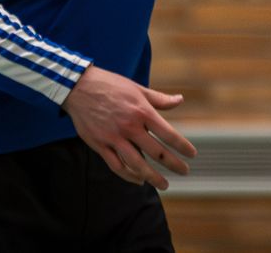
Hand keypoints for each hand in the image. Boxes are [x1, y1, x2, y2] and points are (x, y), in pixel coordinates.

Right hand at [62, 66, 196, 189]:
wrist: (78, 87)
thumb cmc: (110, 85)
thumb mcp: (137, 89)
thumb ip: (159, 99)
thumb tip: (180, 100)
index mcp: (141, 111)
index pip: (168, 134)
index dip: (182, 146)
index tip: (192, 155)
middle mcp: (130, 126)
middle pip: (156, 152)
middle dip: (173, 164)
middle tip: (184, 171)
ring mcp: (114, 137)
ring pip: (137, 164)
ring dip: (152, 177)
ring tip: (163, 184)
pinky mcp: (100, 145)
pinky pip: (117, 166)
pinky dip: (129, 176)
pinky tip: (138, 180)